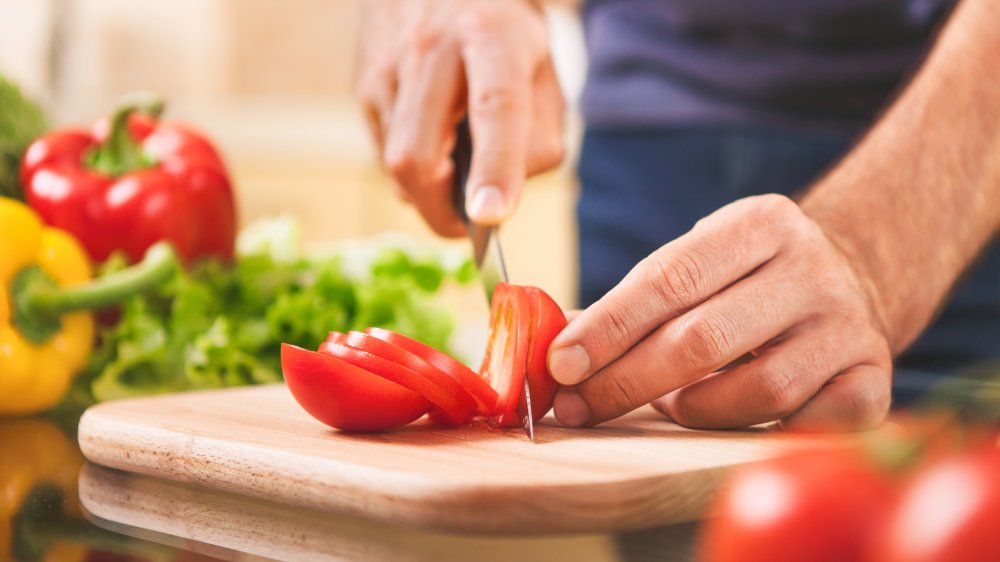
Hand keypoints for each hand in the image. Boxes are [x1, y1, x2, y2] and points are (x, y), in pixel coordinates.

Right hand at [357, 0, 563, 235]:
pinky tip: (435, 143)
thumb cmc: (504, 36)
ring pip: (396, 163)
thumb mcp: (543, 71)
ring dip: (428, 192)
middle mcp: (432, 46)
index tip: (491, 216)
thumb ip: (540, 137)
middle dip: (440, 210)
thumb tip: (497, 201)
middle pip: (418, 155)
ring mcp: (388, 65)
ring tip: (457, 172)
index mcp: (492, 33)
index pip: (495, 108)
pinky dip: (414, 168)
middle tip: (469, 224)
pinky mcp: (364, 83)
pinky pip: (385, 152)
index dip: (495, 167)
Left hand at [548, 194, 893, 431]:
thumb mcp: (700, 260)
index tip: (559, 365)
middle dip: (626, 381)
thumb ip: (636, 300)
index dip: (609, 327)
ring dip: (691, 408)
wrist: (851, 279)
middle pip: (705, 338)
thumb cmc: (746, 279)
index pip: (670, 278)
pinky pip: (809, 424)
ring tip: (661, 405)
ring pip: (758, 389)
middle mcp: (812, 269)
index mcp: (761, 223)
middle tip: (576, 408)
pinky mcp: (875, 378)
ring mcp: (849, 326)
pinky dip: (756, 431)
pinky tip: (723, 421)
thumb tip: (557, 350)